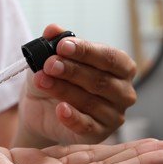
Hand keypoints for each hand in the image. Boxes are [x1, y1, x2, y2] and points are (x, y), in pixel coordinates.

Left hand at [18, 24, 136, 144]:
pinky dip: (72, 117)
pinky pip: (87, 126)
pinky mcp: (99, 134)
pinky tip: (59, 109)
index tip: (62, 45)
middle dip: (72, 71)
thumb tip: (52, 29)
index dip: (86, 51)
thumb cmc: (54, 78)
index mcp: (120, 68)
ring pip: (91, 102)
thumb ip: (54, 43)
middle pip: (101, 80)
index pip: (110, 57)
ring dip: (64, 90)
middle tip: (49, 64)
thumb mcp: (51, 58)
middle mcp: (123, 91)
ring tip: (41, 80)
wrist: (39, 108)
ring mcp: (114, 115)